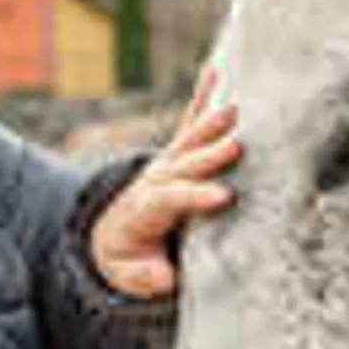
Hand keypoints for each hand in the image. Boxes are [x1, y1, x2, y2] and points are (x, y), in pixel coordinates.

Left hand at [89, 68, 241, 297]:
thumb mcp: (130, 277)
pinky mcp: (177, 154)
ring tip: (234, 110)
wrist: (112, 237)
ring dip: (210, 125)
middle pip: (182, 165)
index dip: (194, 197)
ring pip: (189, 141)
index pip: (170, 199)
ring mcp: (165, 162)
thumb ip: (147, 278)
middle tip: (235, 147)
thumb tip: (166, 277)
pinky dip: (202, 96)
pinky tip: (216, 70)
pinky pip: (190, 122)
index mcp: (144, 210)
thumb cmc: (131, 260)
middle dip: (208, 156)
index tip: (224, 196)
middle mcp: (154, 179)